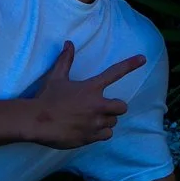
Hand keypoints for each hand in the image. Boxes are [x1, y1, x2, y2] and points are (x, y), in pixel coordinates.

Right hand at [20, 41, 146, 148]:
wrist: (37, 122)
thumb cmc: (46, 98)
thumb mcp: (56, 77)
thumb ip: (65, 61)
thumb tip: (69, 43)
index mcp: (91, 88)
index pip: (115, 73)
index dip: (130, 64)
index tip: (143, 58)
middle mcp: (97, 105)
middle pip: (122, 106)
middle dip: (115, 107)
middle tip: (103, 107)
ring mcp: (95, 123)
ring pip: (113, 122)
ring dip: (106, 120)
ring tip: (91, 119)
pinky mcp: (91, 137)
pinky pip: (106, 135)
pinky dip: (101, 133)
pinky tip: (89, 130)